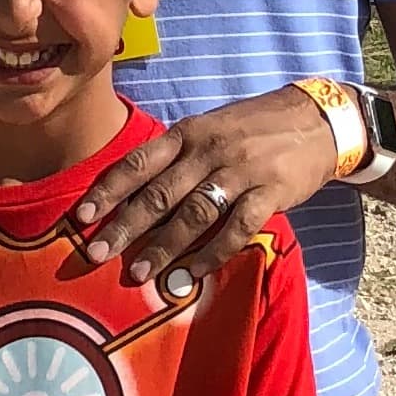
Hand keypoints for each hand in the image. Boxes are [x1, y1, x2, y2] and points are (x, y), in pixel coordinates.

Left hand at [73, 87, 336, 284]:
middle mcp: (208, 149)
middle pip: (159, 192)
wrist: (314, 120)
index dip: (109, 190)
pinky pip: (236, 229)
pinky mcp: (269, 193)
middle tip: (96, 254)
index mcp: (188, 131)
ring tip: (138, 274)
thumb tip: (136, 190)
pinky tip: (192, 275)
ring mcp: (239, 171)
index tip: (82, 217)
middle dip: (124, 226)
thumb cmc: (252, 127)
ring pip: (193, 213)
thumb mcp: (209, 128)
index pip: (139, 161)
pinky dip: (212, 254)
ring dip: (163, 247)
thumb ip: (177, 156)